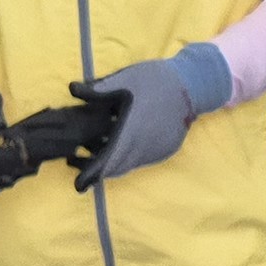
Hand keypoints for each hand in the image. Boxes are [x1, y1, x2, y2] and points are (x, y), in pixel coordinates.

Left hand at [81, 47, 230, 178]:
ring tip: (96, 148)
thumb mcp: (124, 80)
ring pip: (130, 164)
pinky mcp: (166, 150)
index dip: (92, 175)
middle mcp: (145, 148)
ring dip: (114, 161)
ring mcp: (158, 151)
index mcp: (131, 133)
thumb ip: (97, 90)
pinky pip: (142, 159)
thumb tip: (71, 88)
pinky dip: (128, 155)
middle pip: (117, 168)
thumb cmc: (156, 80)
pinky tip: (120, 142)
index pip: (108, 163)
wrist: (194, 84)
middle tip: (78, 162)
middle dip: (98, 169)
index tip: (79, 185)